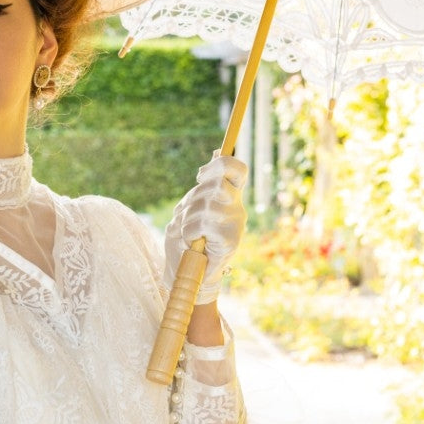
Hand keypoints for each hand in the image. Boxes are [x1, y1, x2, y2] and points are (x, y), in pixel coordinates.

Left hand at [164, 153, 247, 305]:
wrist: (186, 273)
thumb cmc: (186, 238)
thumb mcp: (192, 205)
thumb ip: (206, 182)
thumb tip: (219, 149)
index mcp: (230, 196)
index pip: (237, 169)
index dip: (219, 164)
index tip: (200, 175)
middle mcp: (237, 207)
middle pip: (217, 184)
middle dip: (194, 198)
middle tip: (188, 215)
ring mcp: (236, 224)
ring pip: (205, 205)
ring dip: (187, 219)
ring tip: (189, 233)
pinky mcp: (231, 241)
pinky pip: (203, 224)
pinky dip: (189, 232)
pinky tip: (192, 242)